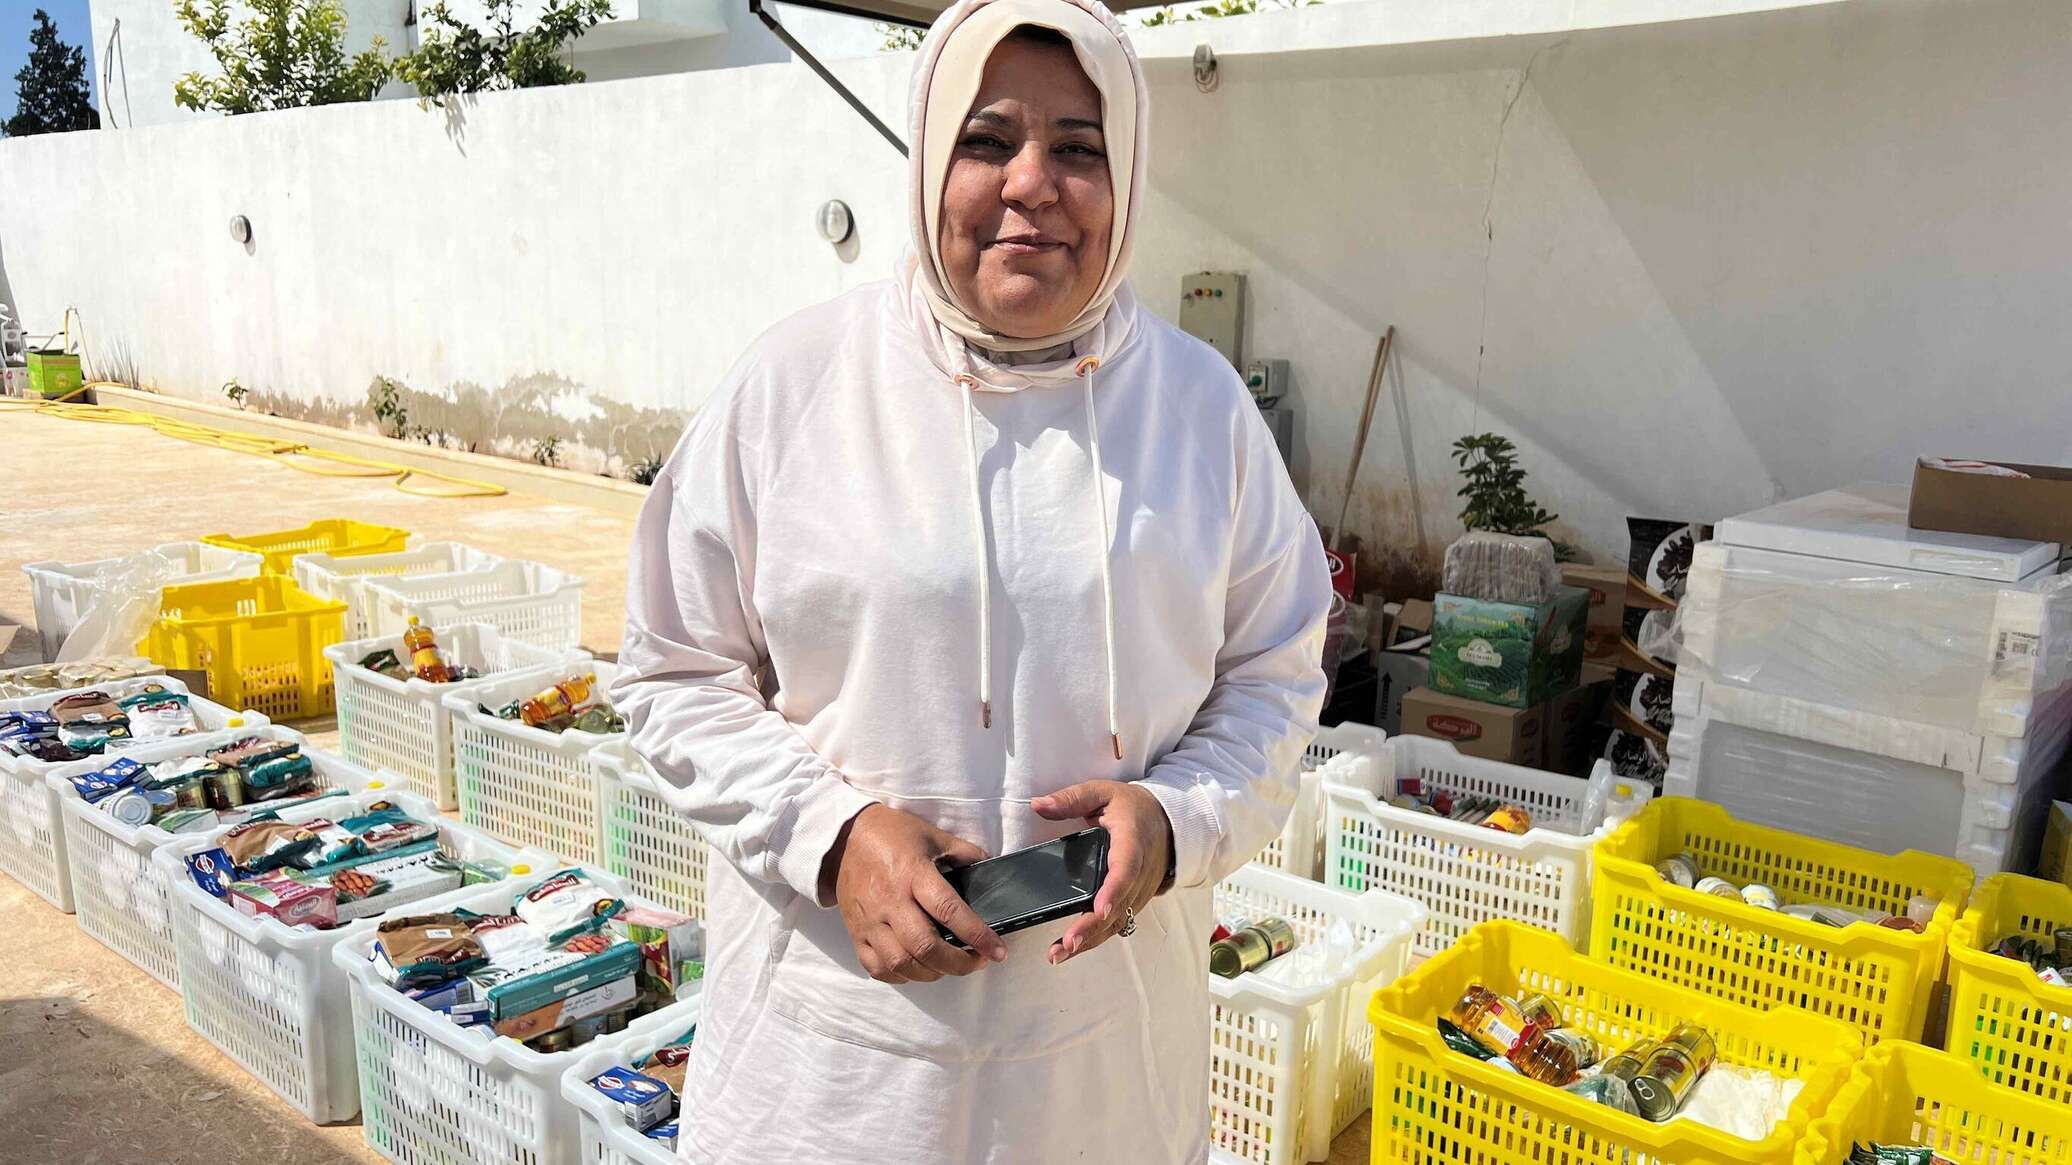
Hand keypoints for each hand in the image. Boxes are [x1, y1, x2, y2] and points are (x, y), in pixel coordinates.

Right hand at [826, 803, 1006, 982]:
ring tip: (949, 966)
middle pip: (924, 946)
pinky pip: (877, 968)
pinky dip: (901, 976)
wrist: (843, 837)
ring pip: (901, 963)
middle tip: (977, 962)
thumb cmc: (893, 834)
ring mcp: (870, 920)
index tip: (998, 951)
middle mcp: (890, 900)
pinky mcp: (856, 933)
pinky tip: (918, 968)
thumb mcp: (933, 835)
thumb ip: (965, 854)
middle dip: (958, 963)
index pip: (949, 911)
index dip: (978, 935)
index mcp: (913, 873)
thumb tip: (992, 869)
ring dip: (932, 973)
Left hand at [1031, 780, 1172, 964]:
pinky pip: (1116, 924)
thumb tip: (1038, 805)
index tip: (1100, 909)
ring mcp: (1139, 891)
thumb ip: (1071, 799)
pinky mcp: (1134, 902)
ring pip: (1117, 922)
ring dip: (1090, 940)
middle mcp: (1140, 873)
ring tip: (1058, 954)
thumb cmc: (1133, 807)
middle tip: (1066, 943)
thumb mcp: (1102, 792)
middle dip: (1092, 927)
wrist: (1169, 822)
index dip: (1114, 890)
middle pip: (1119, 906)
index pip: (1126, 869)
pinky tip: (1070, 949)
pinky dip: (1095, 938)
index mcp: (1132, 842)